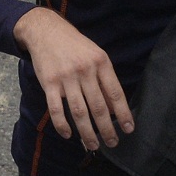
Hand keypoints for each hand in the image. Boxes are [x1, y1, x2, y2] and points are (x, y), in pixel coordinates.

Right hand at [15, 7, 131, 148]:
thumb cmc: (75, 46)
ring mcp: (66, 77)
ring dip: (87, 132)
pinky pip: (56, 109)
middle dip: (107, 129)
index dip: (123, 113)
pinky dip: (62, 125)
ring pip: (79, 112)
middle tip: (112, 143)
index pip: (115, 93)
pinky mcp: (49, 83)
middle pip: (98, 106)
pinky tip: (68, 135)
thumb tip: (114, 108)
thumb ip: (104, 80)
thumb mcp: (96, 55)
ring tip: (93, 145)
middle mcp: (85, 70)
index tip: (128, 129)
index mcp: (101, 62)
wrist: (46, 31)